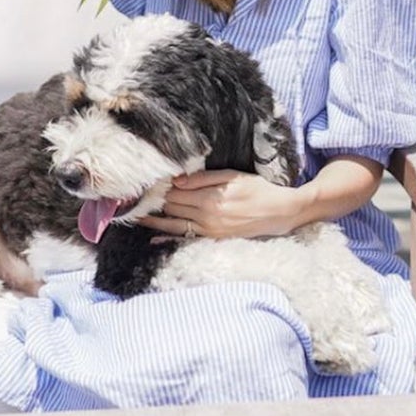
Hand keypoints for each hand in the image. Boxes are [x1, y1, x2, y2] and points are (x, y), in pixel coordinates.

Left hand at [138, 170, 304, 239]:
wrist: (278, 212)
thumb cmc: (257, 189)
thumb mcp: (232, 176)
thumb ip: (204, 178)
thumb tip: (178, 180)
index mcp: (210, 198)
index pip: (176, 192)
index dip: (160, 187)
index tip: (145, 182)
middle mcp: (206, 216)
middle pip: (172, 207)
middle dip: (155, 201)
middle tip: (137, 196)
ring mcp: (209, 230)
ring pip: (174, 225)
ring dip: (154, 221)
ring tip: (136, 217)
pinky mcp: (214, 238)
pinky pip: (186, 239)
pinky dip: (169, 238)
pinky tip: (155, 239)